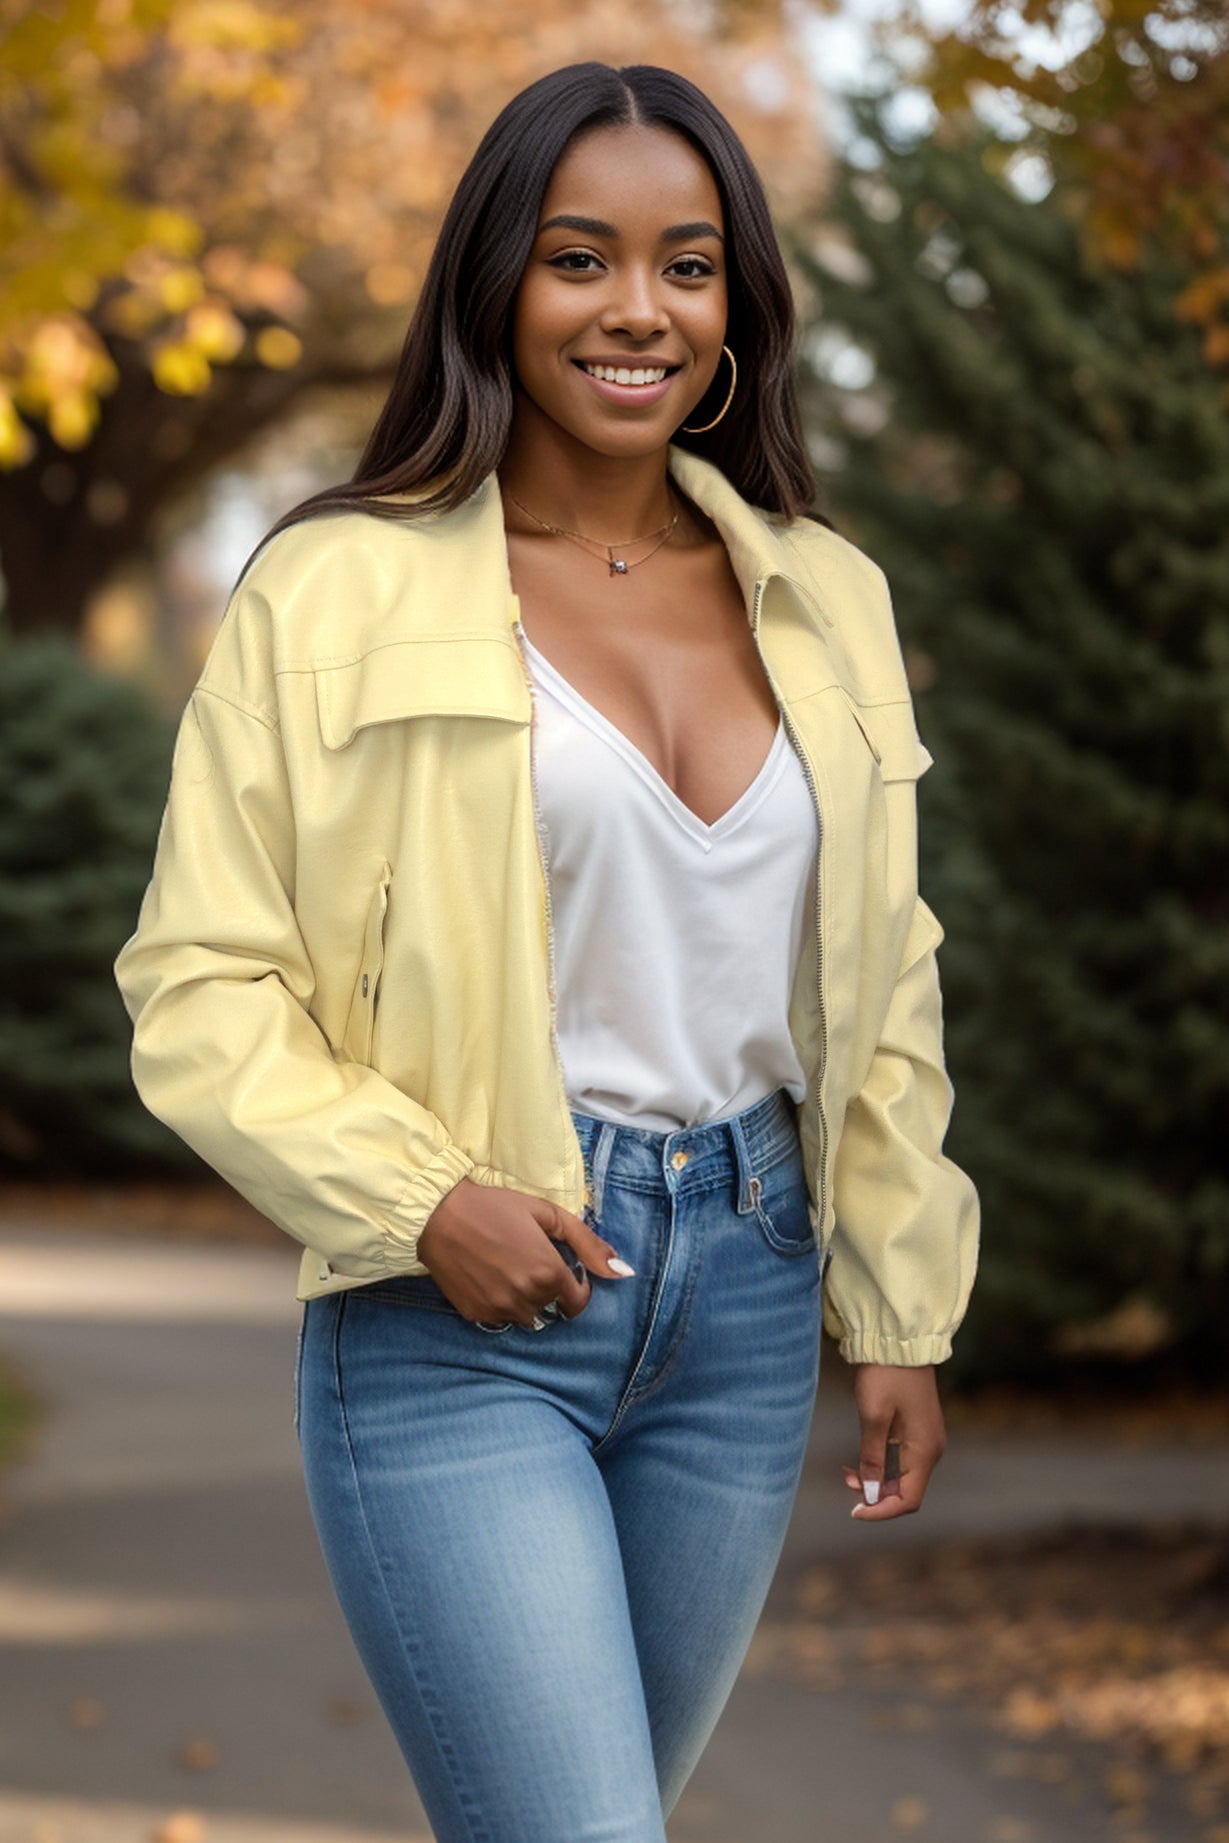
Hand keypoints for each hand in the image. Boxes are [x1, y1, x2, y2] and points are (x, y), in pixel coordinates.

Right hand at [416, 1178, 634, 1328]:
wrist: (438, 1214)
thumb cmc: (495, 1207)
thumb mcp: (547, 1215)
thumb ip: (588, 1244)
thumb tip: (624, 1272)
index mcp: (549, 1274)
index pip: (579, 1302)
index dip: (575, 1285)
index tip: (562, 1266)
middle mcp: (527, 1298)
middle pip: (553, 1309)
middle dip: (550, 1290)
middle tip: (530, 1261)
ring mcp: (500, 1310)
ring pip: (528, 1317)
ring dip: (527, 1300)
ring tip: (509, 1269)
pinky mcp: (476, 1314)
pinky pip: (501, 1318)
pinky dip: (502, 1304)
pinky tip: (490, 1277)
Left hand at [841, 1363, 945, 1520]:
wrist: (899, 1341)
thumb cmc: (885, 1376)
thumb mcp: (874, 1418)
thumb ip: (872, 1459)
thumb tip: (870, 1495)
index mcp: (925, 1451)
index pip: (909, 1500)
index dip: (881, 1511)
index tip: (854, 1511)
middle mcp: (932, 1449)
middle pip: (907, 1491)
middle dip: (876, 1495)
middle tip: (845, 1482)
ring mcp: (927, 1439)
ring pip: (903, 1476)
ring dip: (876, 1481)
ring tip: (847, 1472)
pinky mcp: (918, 1429)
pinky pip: (902, 1460)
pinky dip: (882, 1466)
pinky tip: (860, 1460)